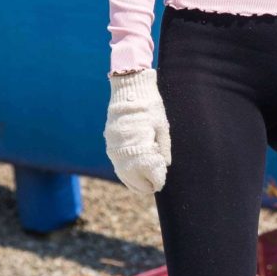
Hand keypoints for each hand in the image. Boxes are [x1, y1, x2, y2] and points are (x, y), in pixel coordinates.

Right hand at [105, 69, 170, 196]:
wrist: (129, 89)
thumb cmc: (149, 106)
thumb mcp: (162, 126)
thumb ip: (164, 147)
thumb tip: (166, 164)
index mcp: (140, 146)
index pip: (149, 173)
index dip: (157, 180)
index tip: (162, 181)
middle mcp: (124, 150)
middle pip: (134, 178)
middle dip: (145, 185)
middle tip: (154, 186)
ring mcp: (114, 148)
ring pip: (123, 174)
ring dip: (134, 182)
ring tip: (144, 185)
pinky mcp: (110, 143)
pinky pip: (117, 165)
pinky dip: (125, 172)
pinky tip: (132, 174)